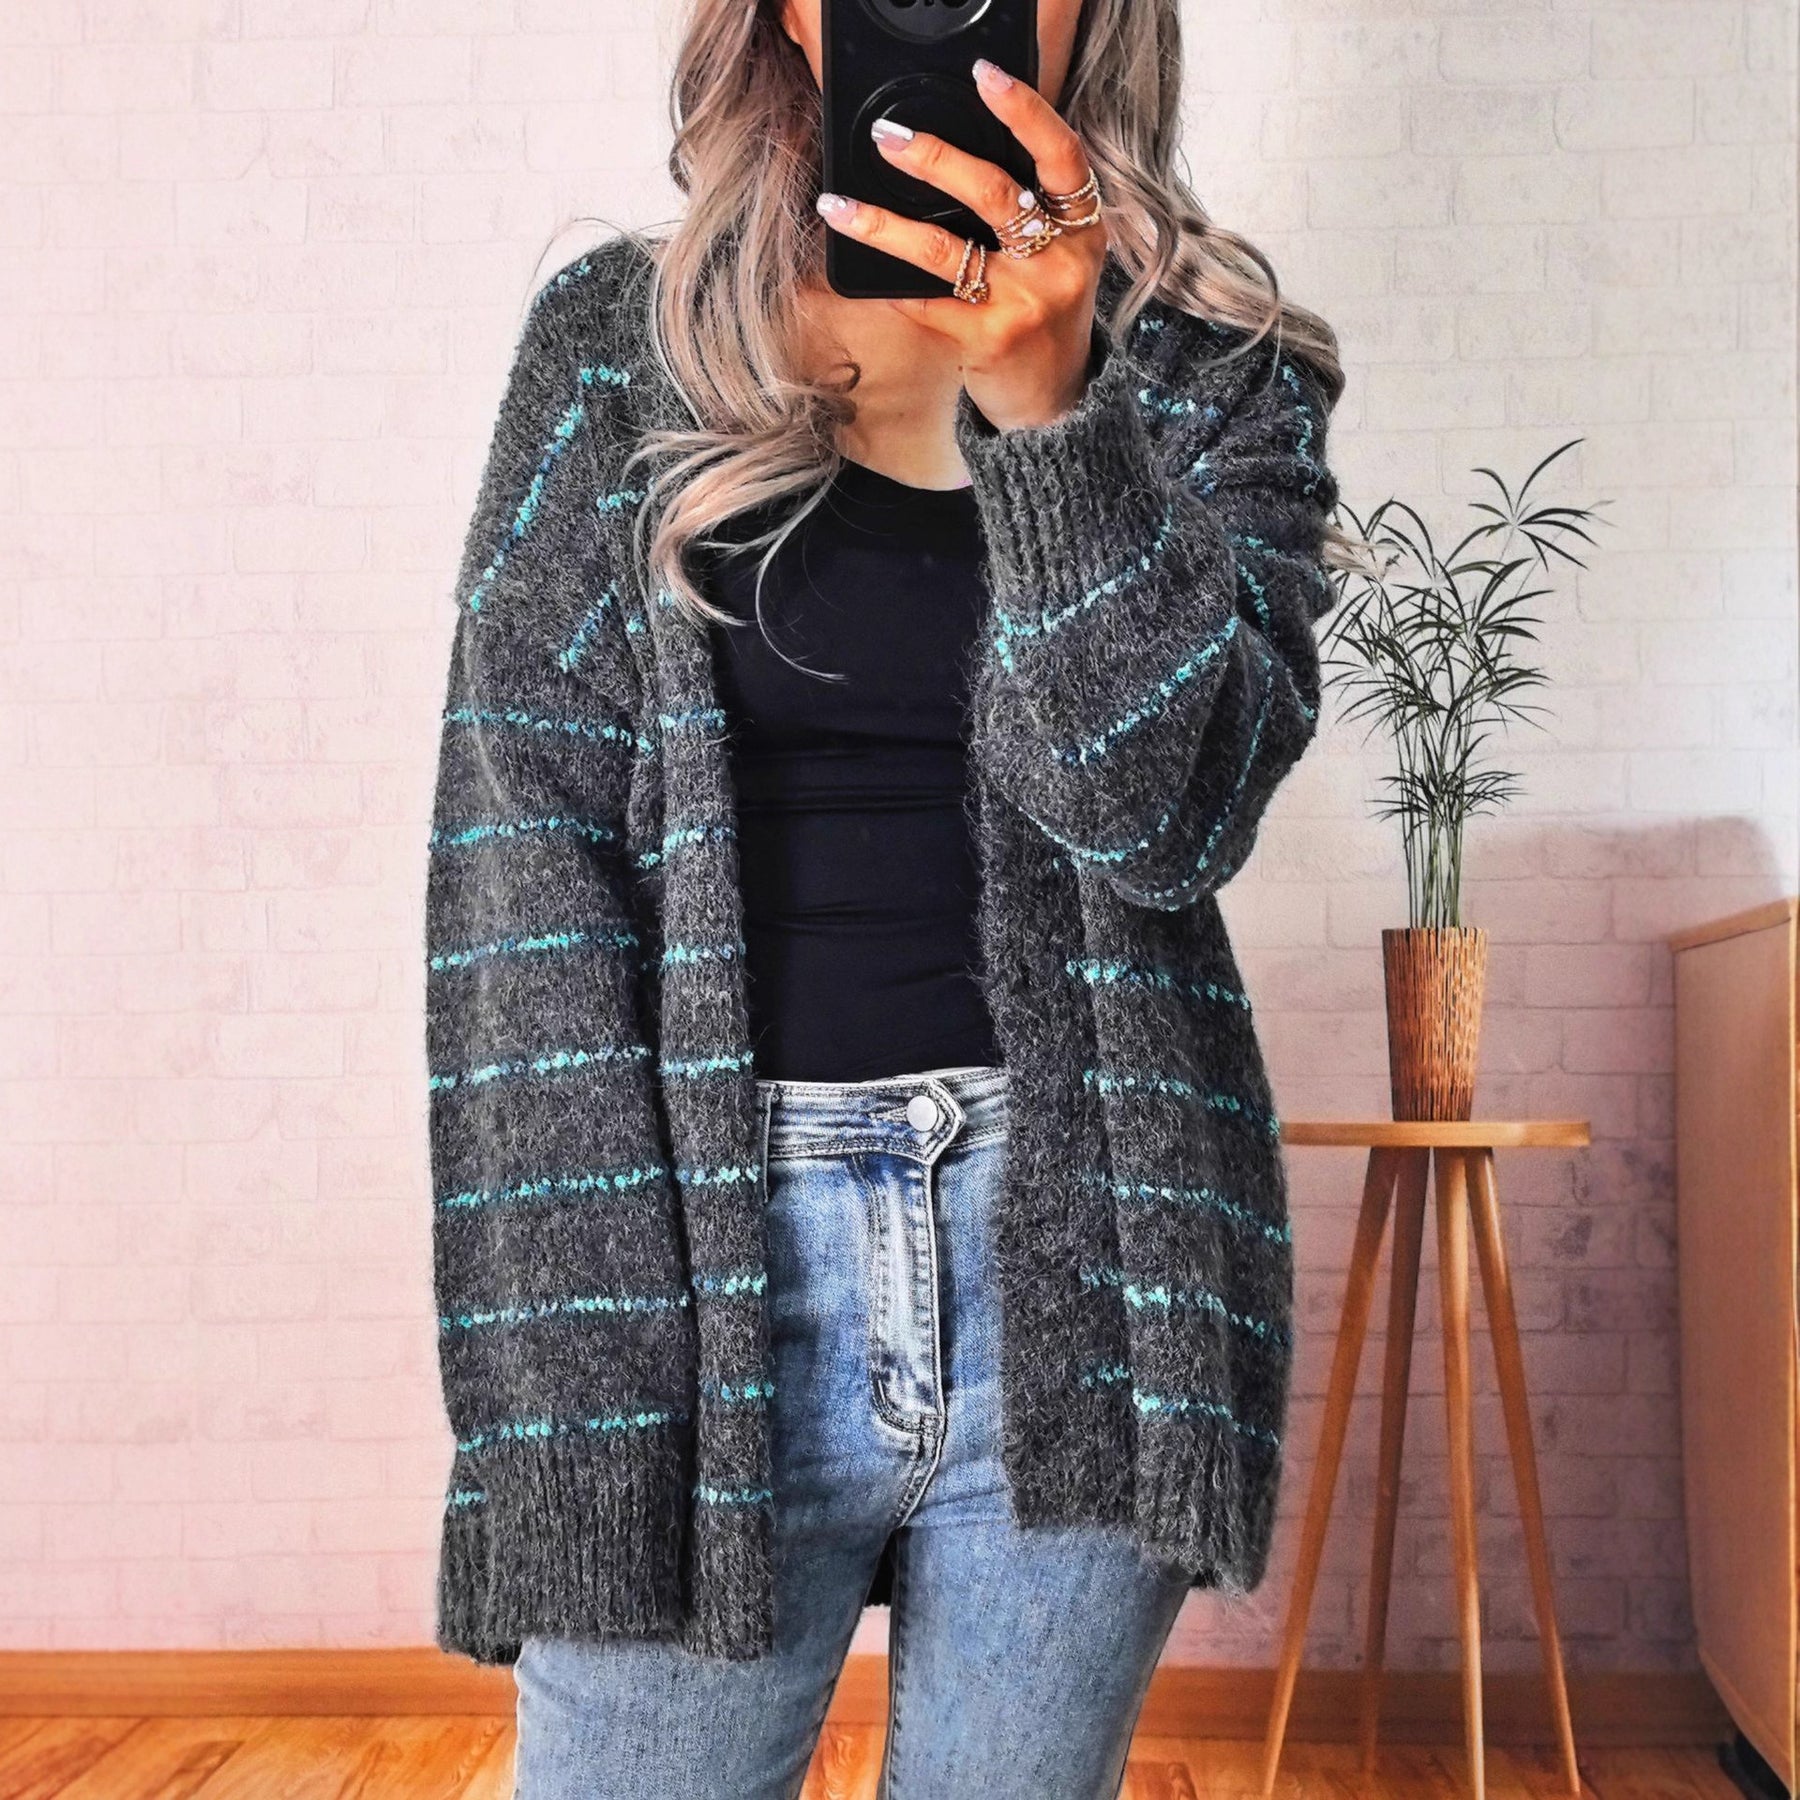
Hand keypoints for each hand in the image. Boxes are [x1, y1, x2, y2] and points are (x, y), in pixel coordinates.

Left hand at [814, 57, 1109, 434]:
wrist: (1056, 407)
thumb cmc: (1045, 321)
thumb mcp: (1060, 260)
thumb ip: (1030, 213)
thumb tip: (952, 162)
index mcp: (1080, 229)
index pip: (1062, 155)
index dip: (1026, 112)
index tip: (985, 77)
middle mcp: (1059, 262)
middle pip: (995, 193)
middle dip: (935, 158)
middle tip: (887, 138)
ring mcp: (1024, 303)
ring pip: (946, 250)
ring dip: (885, 225)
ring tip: (840, 205)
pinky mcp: (989, 339)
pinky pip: (927, 302)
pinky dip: (889, 285)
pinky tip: (855, 271)